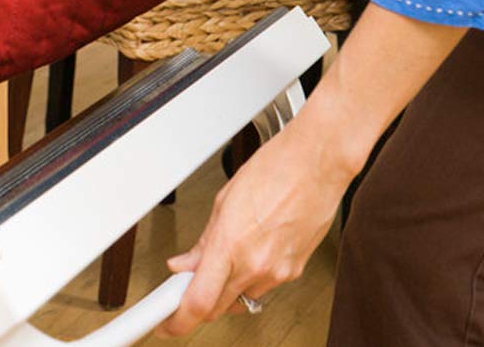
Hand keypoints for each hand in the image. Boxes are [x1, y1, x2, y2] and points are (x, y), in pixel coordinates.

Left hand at [154, 3, 466, 334]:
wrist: (318, 163)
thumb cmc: (275, 168)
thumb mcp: (225, 199)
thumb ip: (204, 240)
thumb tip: (185, 263)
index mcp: (230, 244)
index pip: (197, 302)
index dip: (176, 320)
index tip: (165, 322)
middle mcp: (255, 265)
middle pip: (217, 307)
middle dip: (197, 302)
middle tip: (184, 286)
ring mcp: (278, 272)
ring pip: (240, 298)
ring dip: (224, 287)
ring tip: (223, 254)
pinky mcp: (294, 272)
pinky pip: (262, 286)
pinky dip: (249, 276)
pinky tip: (249, 250)